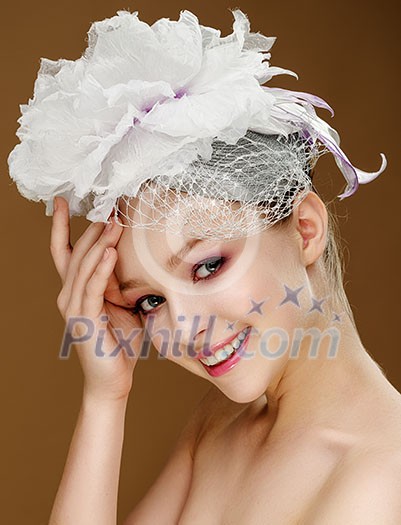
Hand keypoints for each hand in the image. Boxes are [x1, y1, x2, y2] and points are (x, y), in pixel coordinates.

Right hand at [50, 196, 141, 400]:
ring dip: (100, 243)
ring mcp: (74, 307)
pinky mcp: (85, 320)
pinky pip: (92, 289)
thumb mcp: (122, 304)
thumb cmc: (120, 342)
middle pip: (76, 253)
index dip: (61, 226)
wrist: (114, 379)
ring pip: (83, 267)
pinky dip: (100, 269)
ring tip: (114, 223)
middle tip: (110, 209)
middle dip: (93, 230)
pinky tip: (111, 252)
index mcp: (76, 289)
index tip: (62, 201)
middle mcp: (69, 295)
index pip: (64, 251)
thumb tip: (137, 255)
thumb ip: (120, 281)